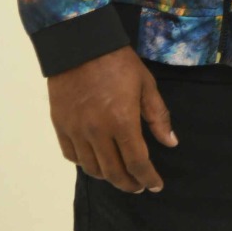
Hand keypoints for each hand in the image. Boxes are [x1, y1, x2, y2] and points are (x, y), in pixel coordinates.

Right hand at [48, 46, 178, 193]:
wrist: (80, 45)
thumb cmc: (119, 63)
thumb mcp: (146, 85)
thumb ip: (158, 116)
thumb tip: (170, 143)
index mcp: (123, 122)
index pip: (137, 162)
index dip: (148, 178)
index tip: (155, 185)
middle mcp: (98, 132)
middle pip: (114, 172)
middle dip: (129, 183)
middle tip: (138, 186)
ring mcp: (76, 131)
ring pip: (92, 168)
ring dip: (108, 176)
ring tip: (119, 175)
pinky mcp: (61, 126)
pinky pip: (72, 155)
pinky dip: (85, 164)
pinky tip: (94, 161)